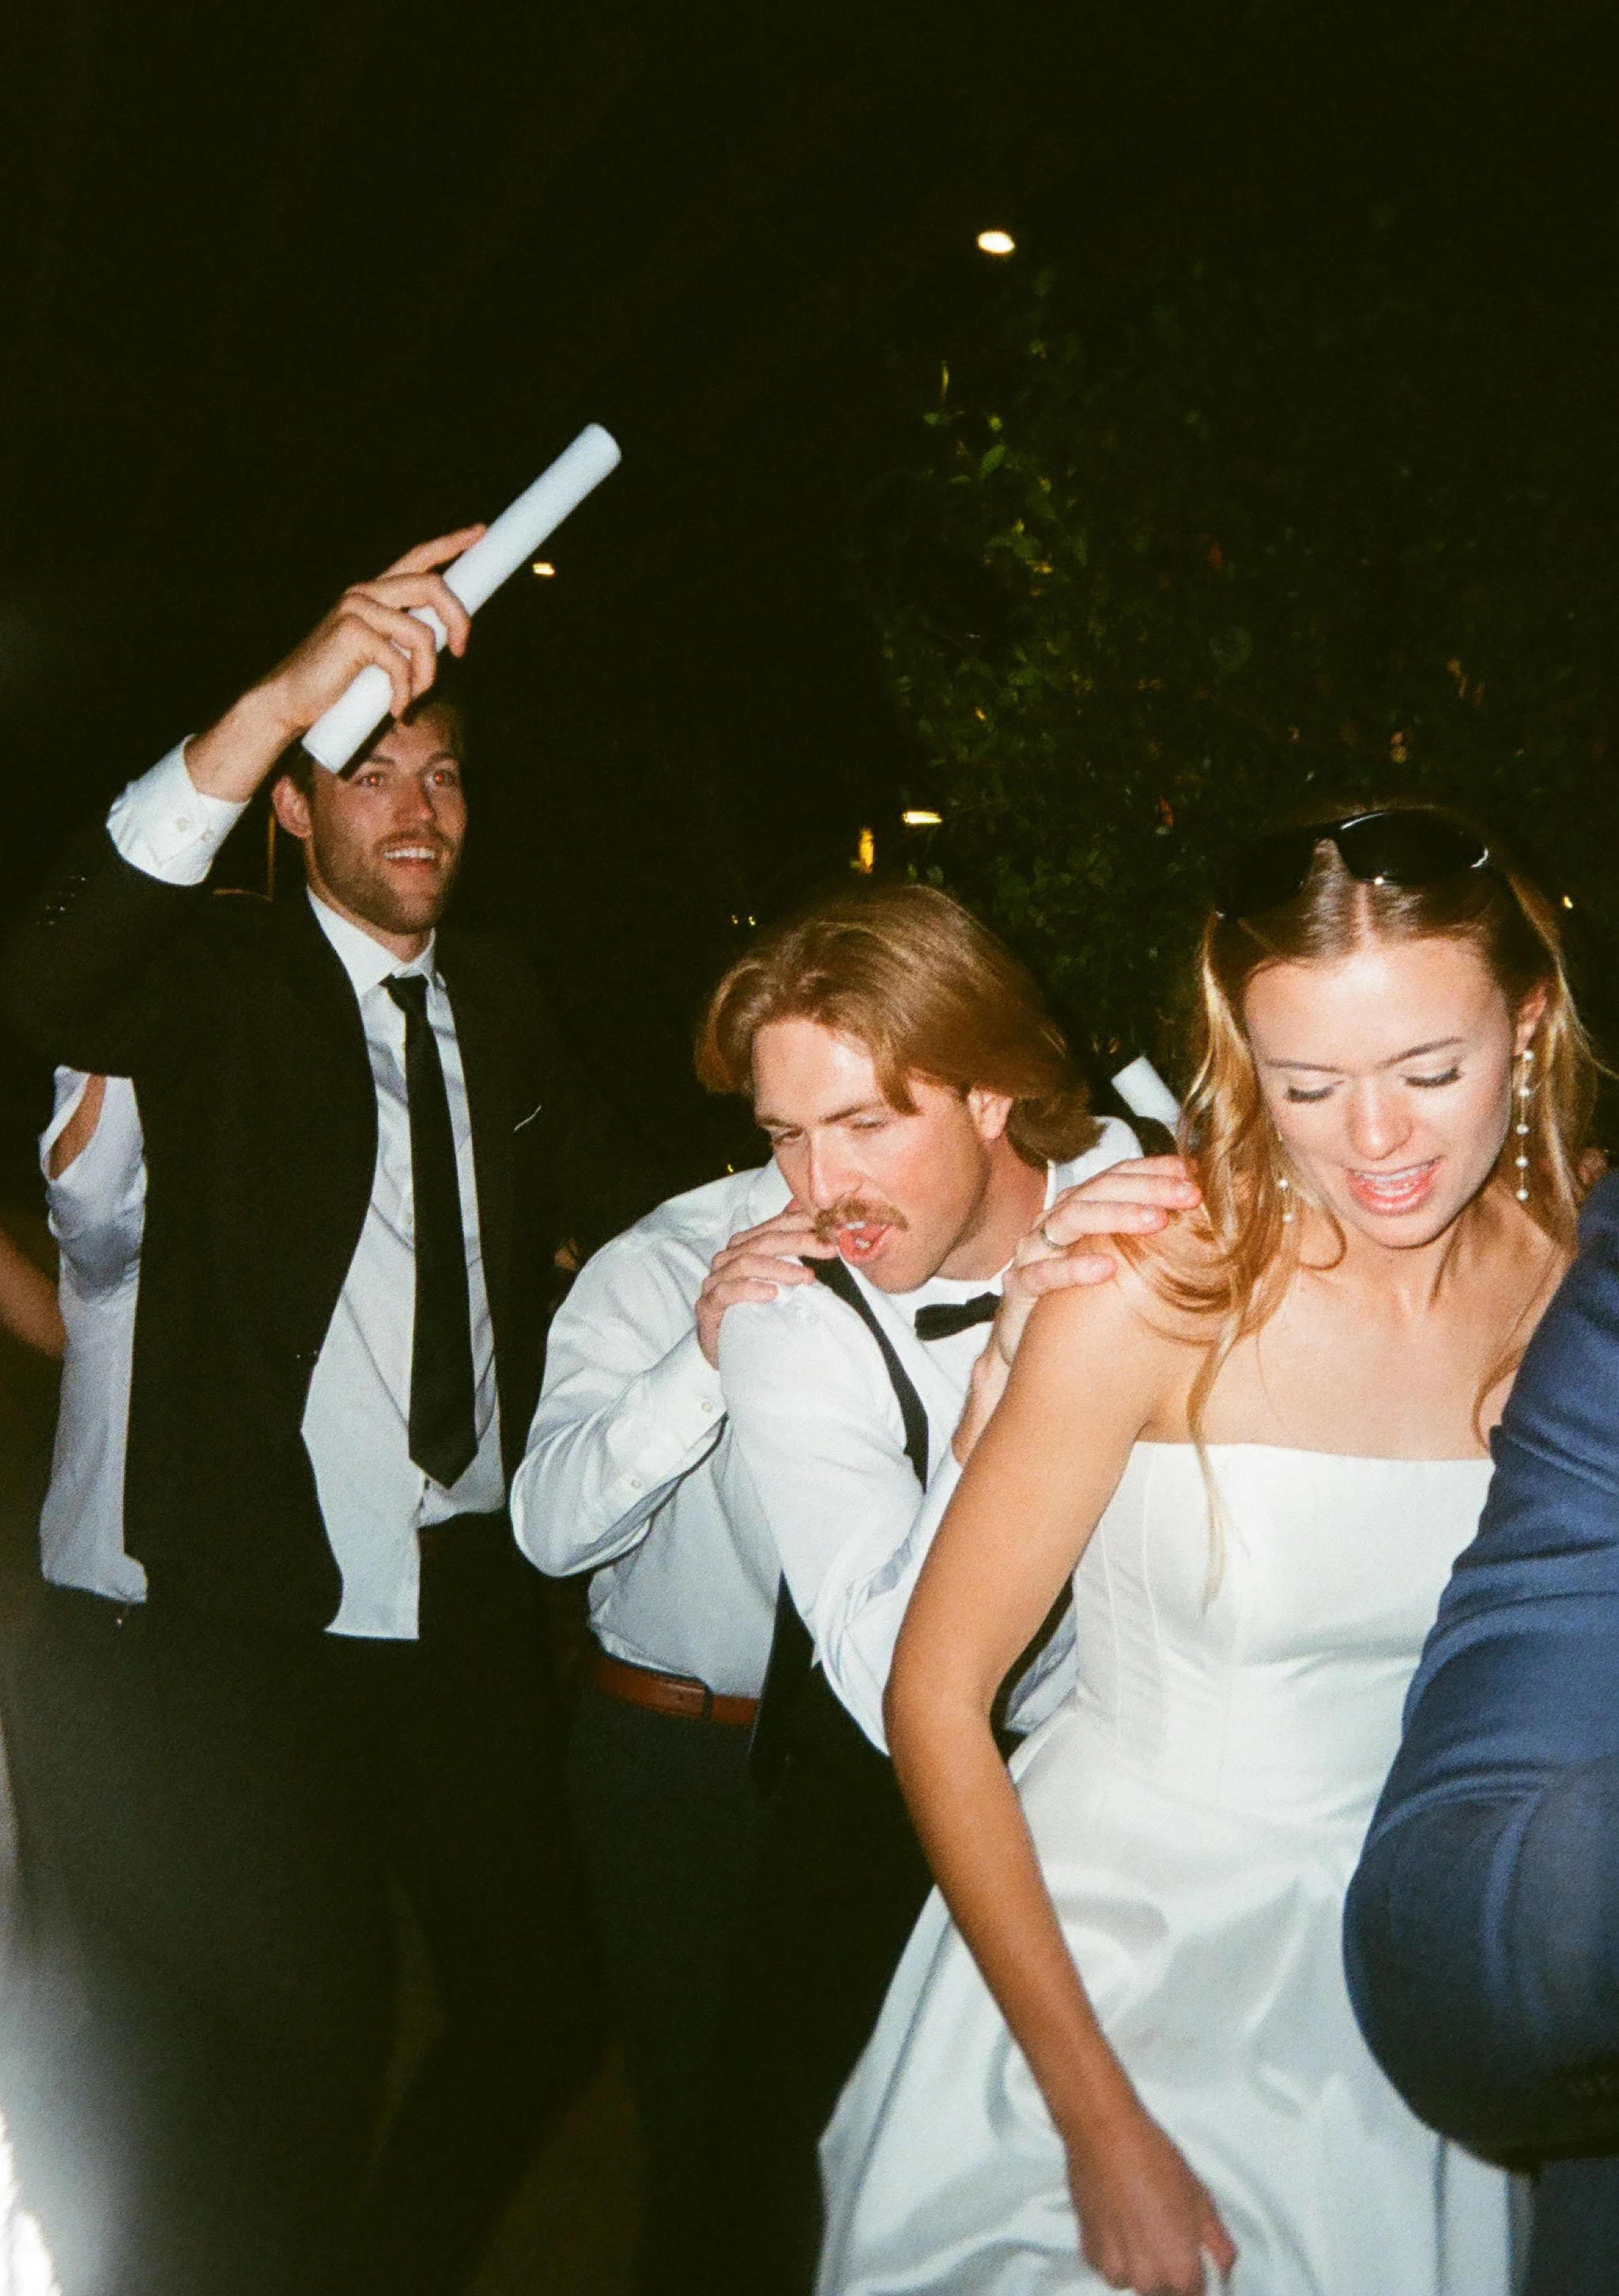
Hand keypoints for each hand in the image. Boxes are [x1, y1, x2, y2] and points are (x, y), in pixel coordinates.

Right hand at [185, 526, 486, 805]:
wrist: (291, 700)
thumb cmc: (338, 682)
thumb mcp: (381, 655)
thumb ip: (408, 638)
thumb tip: (452, 638)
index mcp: (375, 592)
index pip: (417, 558)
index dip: (450, 543)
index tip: (478, 532)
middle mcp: (365, 591)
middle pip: (432, 585)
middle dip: (459, 619)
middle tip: (461, 653)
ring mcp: (356, 607)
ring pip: (423, 633)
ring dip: (427, 675)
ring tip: (411, 697)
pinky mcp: (351, 631)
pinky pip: (401, 662)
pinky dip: (405, 691)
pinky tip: (394, 708)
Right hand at [696, 1206, 835, 1368]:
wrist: (724, 1347)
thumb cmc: (754, 1312)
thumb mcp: (779, 1284)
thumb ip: (795, 1263)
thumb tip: (826, 1242)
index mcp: (744, 1247)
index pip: (773, 1226)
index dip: (801, 1223)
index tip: (829, 1227)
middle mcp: (727, 1259)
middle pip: (763, 1242)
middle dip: (798, 1242)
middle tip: (827, 1249)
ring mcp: (715, 1281)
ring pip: (745, 1263)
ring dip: (780, 1268)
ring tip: (807, 1277)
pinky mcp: (708, 1305)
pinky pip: (727, 1291)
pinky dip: (750, 1289)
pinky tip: (772, 1293)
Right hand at [994, 1157, 1198, 1369]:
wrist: (1033, 1352)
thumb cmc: (1085, 1304)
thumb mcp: (1123, 1266)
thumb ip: (1152, 1240)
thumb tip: (1214, 1219)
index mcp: (1080, 1209)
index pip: (1117, 1175)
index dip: (1154, 1169)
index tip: (1194, 1173)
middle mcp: (1054, 1222)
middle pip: (1097, 1189)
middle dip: (1146, 1188)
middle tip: (1190, 1194)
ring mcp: (1033, 1252)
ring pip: (1069, 1219)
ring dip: (1115, 1215)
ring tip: (1157, 1221)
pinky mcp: (1018, 1287)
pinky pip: (1042, 1273)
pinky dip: (1074, 1268)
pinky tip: (1107, 1269)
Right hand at [1066, 2102, 1235, 2293]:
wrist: (1105, 2133)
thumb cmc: (1153, 2160)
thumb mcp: (1202, 2200)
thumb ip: (1220, 2247)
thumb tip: (1222, 2269)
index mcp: (1179, 2272)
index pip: (1197, 2294)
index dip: (1200, 2275)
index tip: (1195, 2257)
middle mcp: (1145, 2280)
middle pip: (1165, 2292)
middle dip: (1170, 2270)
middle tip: (1168, 2232)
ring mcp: (1113, 2269)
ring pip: (1136, 2281)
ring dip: (1141, 2264)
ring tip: (1142, 2222)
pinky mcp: (1089, 2252)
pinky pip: (1111, 2265)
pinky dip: (1117, 2251)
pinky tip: (1121, 2217)